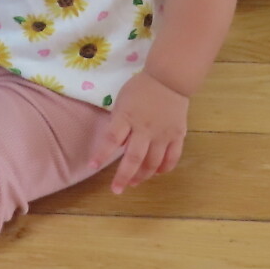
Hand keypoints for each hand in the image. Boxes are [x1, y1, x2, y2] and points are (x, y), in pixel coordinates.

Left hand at [90, 72, 188, 193]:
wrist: (169, 79)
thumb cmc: (140, 89)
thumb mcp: (122, 102)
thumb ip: (119, 123)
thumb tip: (117, 147)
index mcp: (127, 117)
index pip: (111, 139)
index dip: (101, 154)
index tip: (92, 166)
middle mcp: (145, 129)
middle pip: (134, 158)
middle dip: (124, 176)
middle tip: (117, 189)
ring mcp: (163, 134)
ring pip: (153, 162)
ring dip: (143, 175)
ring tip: (134, 183)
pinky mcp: (177, 135)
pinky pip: (172, 158)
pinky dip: (164, 168)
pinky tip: (157, 173)